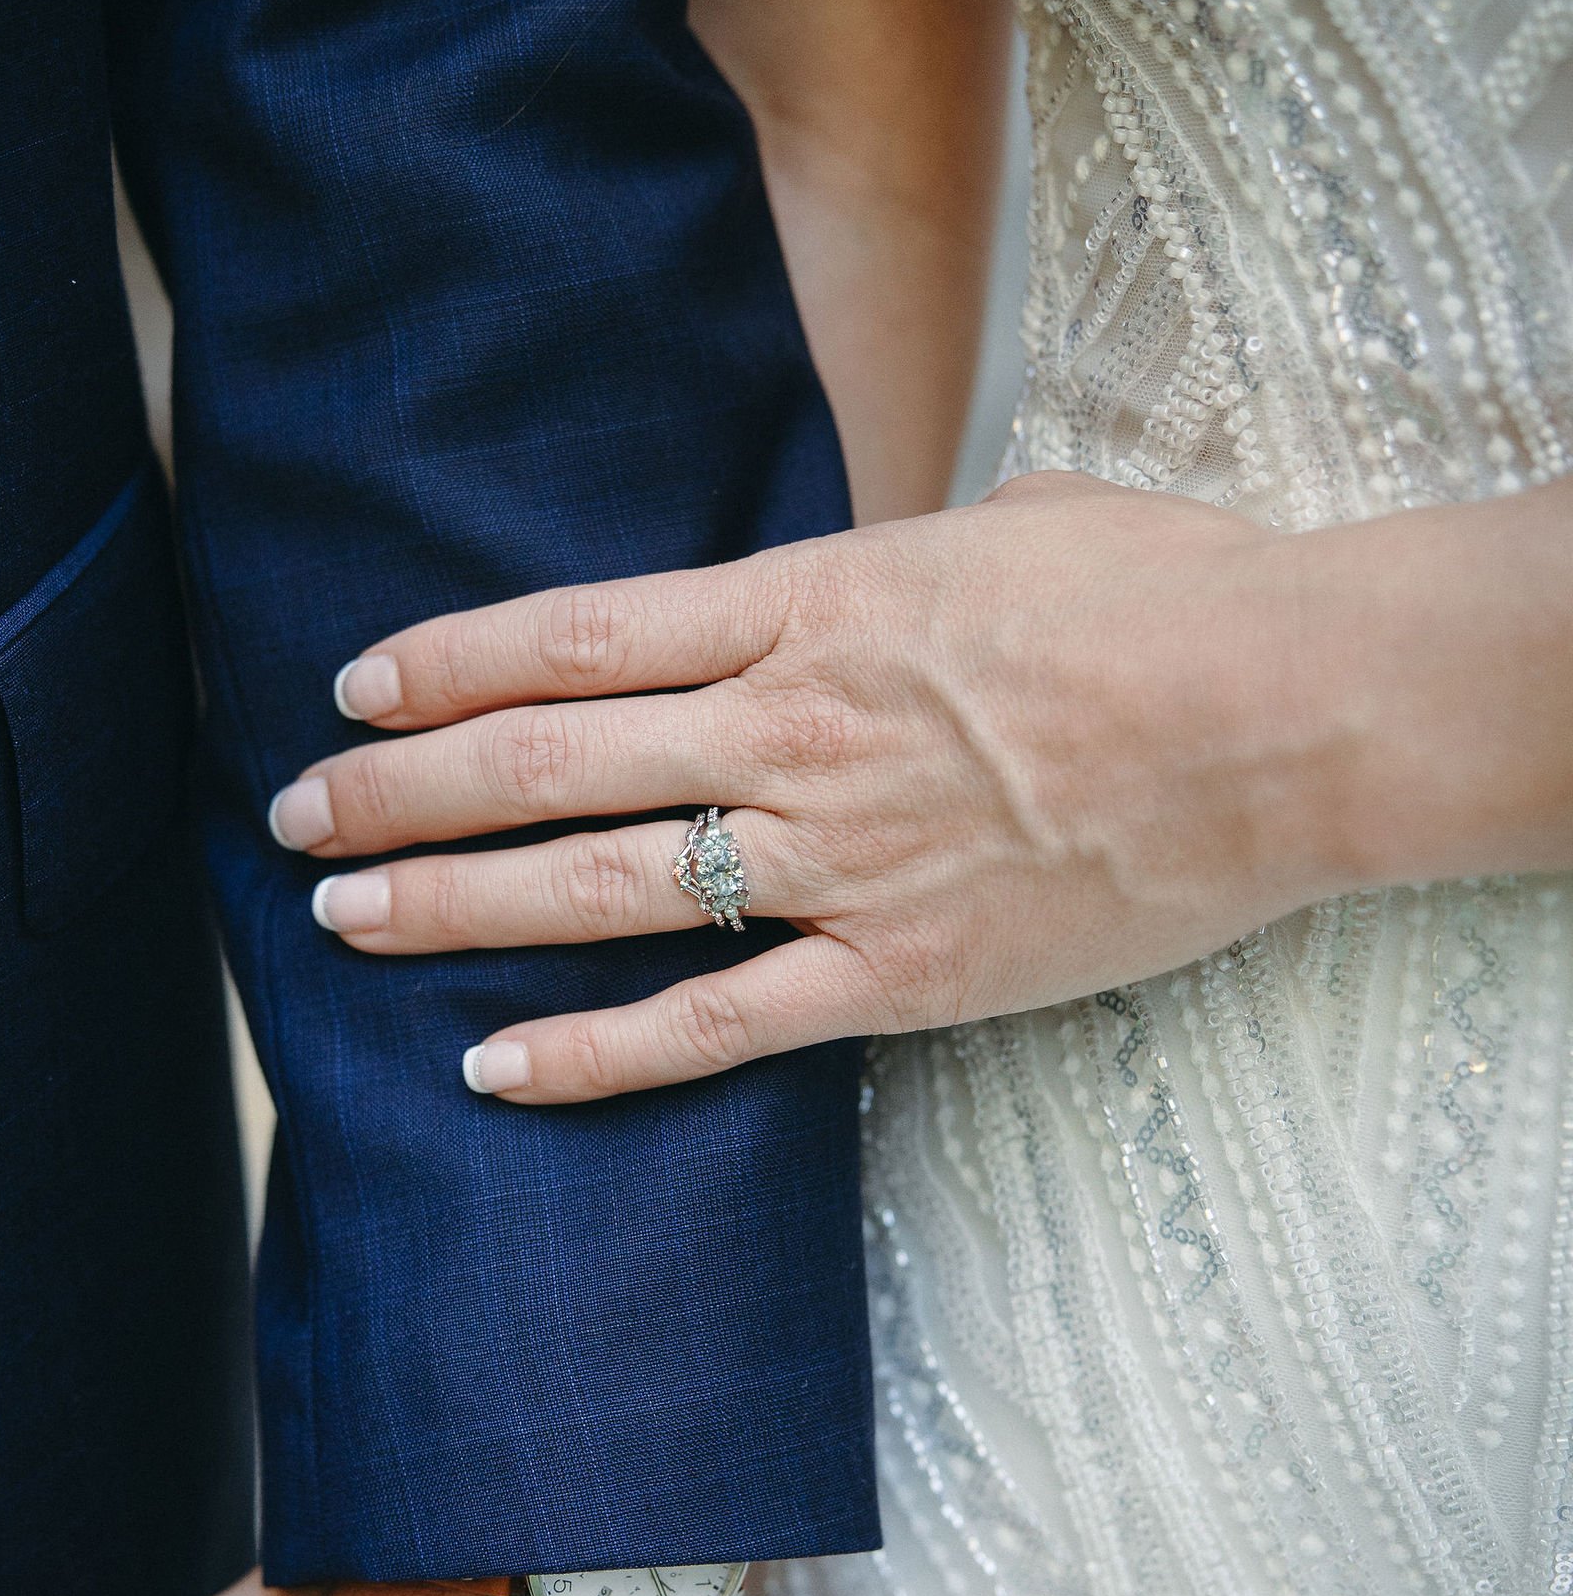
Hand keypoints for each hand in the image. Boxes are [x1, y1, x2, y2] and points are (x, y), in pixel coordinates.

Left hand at [274, 471, 1368, 1096]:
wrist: (1297, 715)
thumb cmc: (1172, 597)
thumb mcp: (1004, 524)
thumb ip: (886, 566)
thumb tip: (844, 579)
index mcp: (810, 607)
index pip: (576, 635)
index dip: (447, 665)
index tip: (354, 689)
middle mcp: (792, 730)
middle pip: (544, 761)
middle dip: (399, 794)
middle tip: (297, 821)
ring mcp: (839, 858)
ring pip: (596, 887)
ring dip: (450, 908)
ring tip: (339, 926)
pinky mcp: (898, 973)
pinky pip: (713, 1026)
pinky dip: (594, 1054)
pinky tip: (492, 1070)